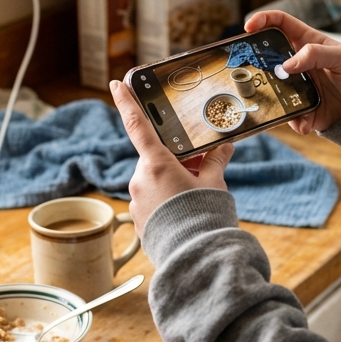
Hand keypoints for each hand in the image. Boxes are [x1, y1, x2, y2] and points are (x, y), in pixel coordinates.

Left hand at [110, 80, 234, 236]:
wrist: (195, 258)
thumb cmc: (204, 215)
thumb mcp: (214, 184)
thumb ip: (215, 161)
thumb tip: (223, 147)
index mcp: (156, 164)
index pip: (136, 124)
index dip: (126, 101)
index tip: (116, 83)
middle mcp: (140, 179)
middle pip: (155, 159)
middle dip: (174, 162)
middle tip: (198, 172)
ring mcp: (136, 200)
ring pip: (153, 181)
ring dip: (170, 183)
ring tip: (193, 199)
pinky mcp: (138, 218)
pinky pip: (150, 201)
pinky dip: (165, 201)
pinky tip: (183, 214)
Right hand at [246, 10, 340, 134]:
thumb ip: (316, 54)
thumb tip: (286, 65)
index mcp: (305, 42)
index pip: (280, 23)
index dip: (263, 20)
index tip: (249, 27)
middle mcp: (295, 62)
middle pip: (266, 57)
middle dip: (256, 62)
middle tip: (252, 69)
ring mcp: (294, 85)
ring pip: (271, 88)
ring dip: (272, 96)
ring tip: (283, 102)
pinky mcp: (298, 107)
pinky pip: (287, 114)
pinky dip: (294, 120)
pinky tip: (304, 123)